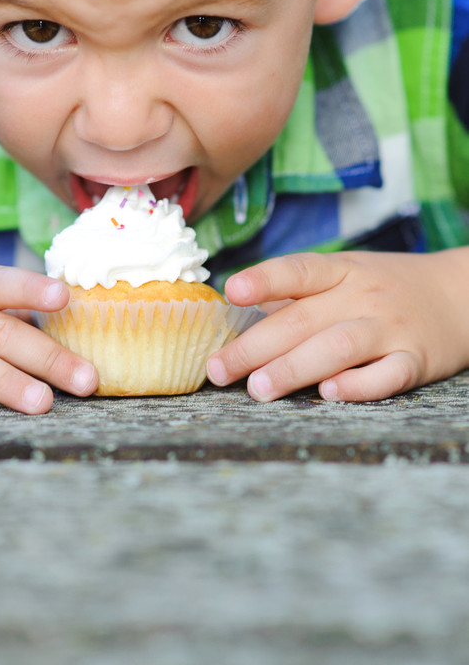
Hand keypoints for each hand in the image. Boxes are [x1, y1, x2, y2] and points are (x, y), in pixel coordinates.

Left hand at [206, 249, 468, 401]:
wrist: (460, 295)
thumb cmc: (385, 288)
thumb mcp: (345, 276)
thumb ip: (297, 295)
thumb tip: (237, 314)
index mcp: (341, 271)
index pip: (298, 271)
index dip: (264, 279)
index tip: (231, 291)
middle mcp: (363, 296)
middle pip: (303, 320)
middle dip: (256, 347)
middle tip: (219, 369)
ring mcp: (391, 328)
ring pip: (339, 346)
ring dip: (295, 368)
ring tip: (258, 389)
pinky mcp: (416, 360)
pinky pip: (388, 375)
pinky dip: (359, 385)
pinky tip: (329, 393)